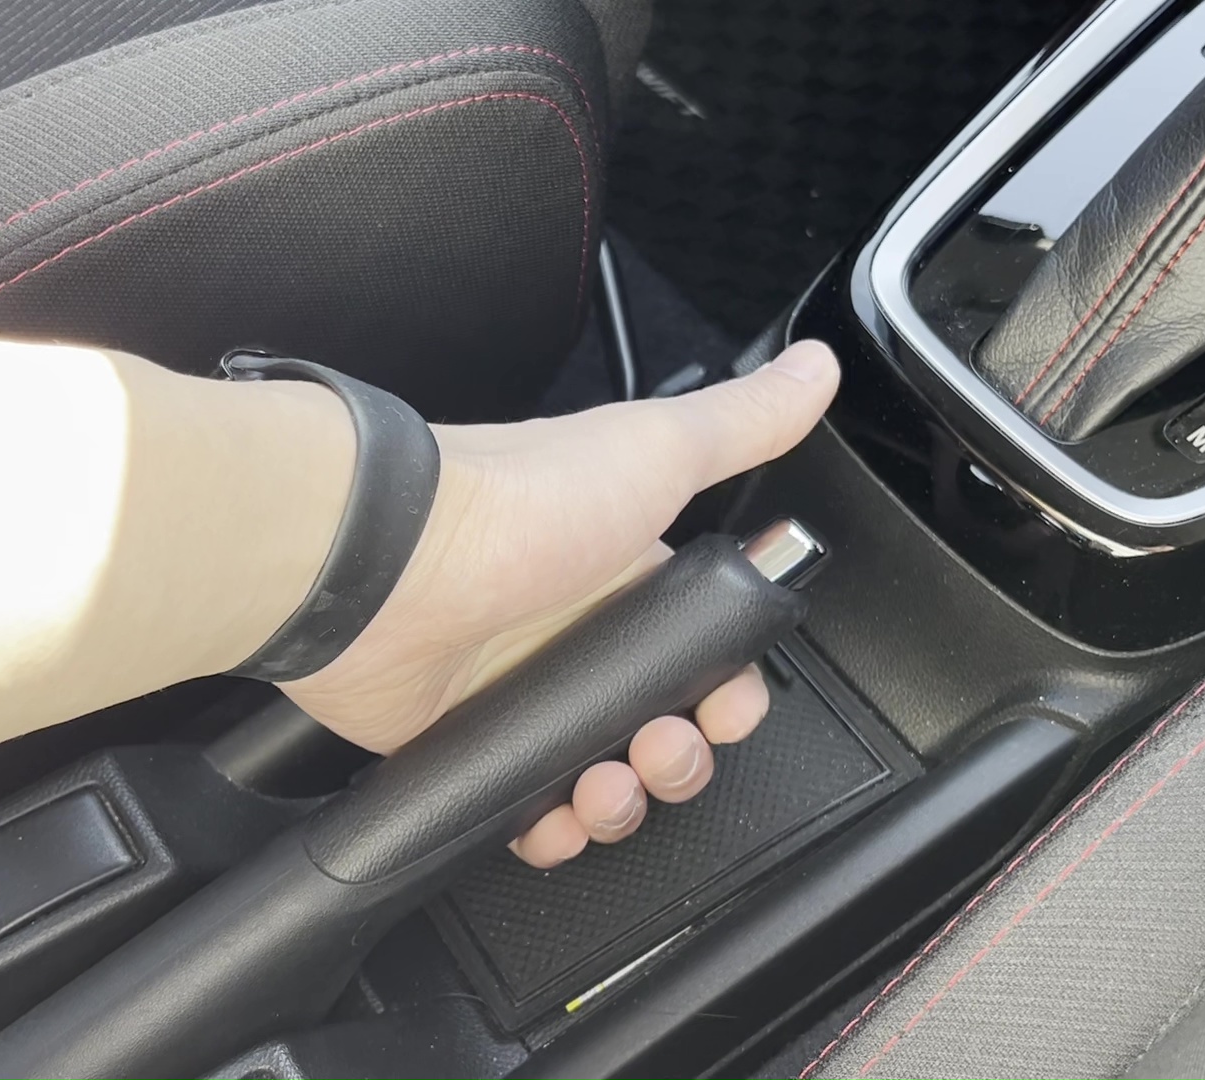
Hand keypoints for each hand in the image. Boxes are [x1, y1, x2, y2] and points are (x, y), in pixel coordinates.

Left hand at [281, 341, 839, 866]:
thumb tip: (816, 369)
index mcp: (625, 575)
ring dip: (623, 801)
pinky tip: (556, 821)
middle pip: (659, 725)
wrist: (388, 562)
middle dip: (681, 758)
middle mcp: (573, 633)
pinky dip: (548, 828)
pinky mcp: (463, 739)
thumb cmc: (515, 501)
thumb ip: (744, 421)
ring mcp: (517, 690)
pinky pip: (520, 804)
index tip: (728, 709)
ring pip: (599, 774)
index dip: (730, 694)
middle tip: (663, 751)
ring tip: (607, 788)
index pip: (704, 653)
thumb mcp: (653, 449)